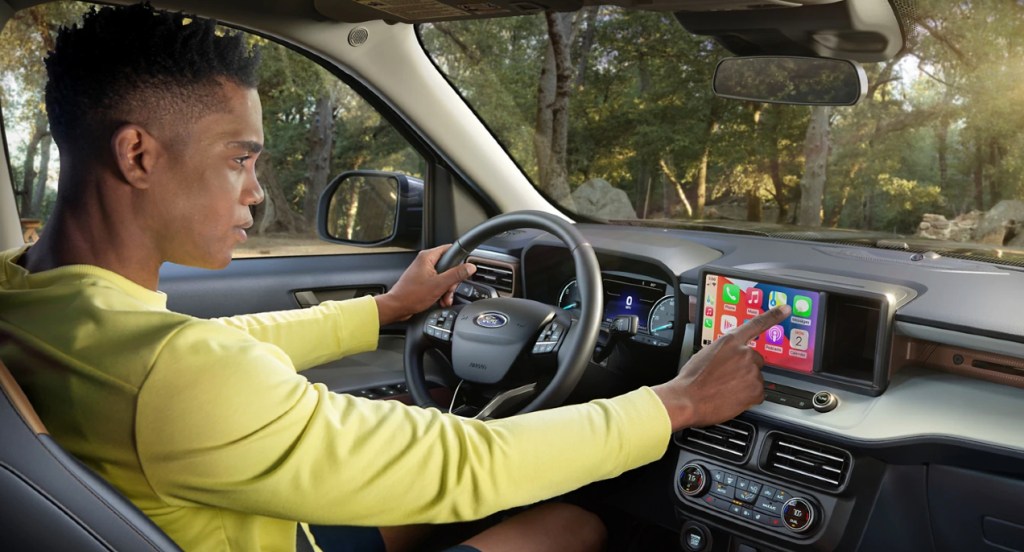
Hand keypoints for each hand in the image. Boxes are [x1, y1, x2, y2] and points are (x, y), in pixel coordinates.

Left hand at [375, 245, 475, 325]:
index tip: (464, 268)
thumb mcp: (439, 284)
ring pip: (444, 277)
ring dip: (447, 289)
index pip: (450, 249)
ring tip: (444, 298)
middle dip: (452, 281)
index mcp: (428, 257)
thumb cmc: (412, 295)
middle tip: (449, 290)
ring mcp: (424, 272)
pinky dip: (440, 292)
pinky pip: (437, 283)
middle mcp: (425, 262)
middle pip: (448, 266)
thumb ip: (456, 274)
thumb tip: (470, 267)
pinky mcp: (423, 281)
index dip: (459, 259)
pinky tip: (440, 300)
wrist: (397, 307)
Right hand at [652, 304, 790, 430]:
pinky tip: (732, 398)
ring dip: (745, 384)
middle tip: (728, 378)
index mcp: (730, 341)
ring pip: (756, 378)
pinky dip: (748, 397)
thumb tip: (730, 357)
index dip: (773, 315)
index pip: (756, 324)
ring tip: (726, 389)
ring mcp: (751, 372)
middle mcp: (744, 353)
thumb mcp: (705, 354)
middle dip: (746, 368)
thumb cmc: (691, 379)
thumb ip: (724, 351)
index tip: (785, 309)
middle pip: (755, 359)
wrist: (687, 399)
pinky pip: (758, 394)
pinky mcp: (755, 390)